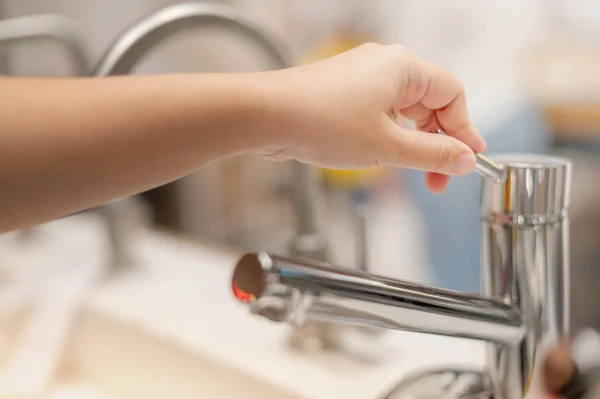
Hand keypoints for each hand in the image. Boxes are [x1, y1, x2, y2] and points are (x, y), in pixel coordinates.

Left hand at [256, 43, 485, 192]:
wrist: (265, 116)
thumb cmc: (321, 122)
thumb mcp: (388, 146)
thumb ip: (432, 154)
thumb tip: (465, 158)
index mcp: (404, 67)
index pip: (452, 94)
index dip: (464, 130)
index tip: (468, 161)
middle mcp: (385, 66)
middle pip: (430, 104)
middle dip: (438, 143)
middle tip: (439, 179)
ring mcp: (362, 79)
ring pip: (404, 112)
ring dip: (413, 144)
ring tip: (412, 173)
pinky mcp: (343, 94)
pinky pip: (380, 114)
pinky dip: (390, 137)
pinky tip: (384, 158)